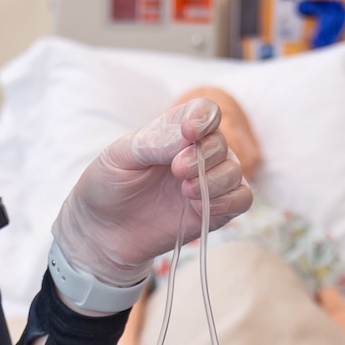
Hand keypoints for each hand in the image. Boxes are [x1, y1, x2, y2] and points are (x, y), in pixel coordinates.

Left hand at [49, 99, 249, 286]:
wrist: (102, 232)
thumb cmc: (108, 186)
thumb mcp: (118, 156)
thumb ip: (153, 141)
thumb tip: (188, 134)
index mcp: (175, 132)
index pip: (205, 112)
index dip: (204, 118)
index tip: (189, 132)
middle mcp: (198, 154)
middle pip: (221, 143)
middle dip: (203, 156)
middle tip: (176, 171)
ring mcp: (208, 183)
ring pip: (234, 172)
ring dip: (215, 180)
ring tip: (184, 192)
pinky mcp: (215, 211)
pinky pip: (242, 199)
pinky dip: (229, 200)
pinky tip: (201, 206)